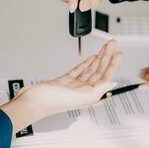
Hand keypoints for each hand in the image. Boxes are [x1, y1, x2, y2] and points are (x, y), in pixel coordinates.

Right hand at [0, 40, 121, 132]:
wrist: (30, 102)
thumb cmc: (50, 103)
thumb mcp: (78, 97)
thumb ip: (97, 91)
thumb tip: (112, 84)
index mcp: (88, 96)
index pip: (105, 77)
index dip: (113, 64)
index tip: (118, 53)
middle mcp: (83, 91)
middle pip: (99, 71)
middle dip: (106, 57)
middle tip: (112, 44)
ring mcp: (73, 85)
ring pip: (90, 69)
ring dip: (98, 58)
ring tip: (104, 48)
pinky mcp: (64, 81)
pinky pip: (79, 70)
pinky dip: (86, 63)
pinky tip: (91, 57)